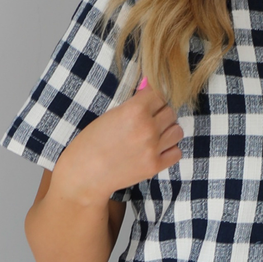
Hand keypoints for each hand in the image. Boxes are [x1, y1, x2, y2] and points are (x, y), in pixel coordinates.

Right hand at [50, 77, 182, 204]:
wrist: (85, 173)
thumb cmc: (92, 142)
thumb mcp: (111, 115)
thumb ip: (134, 103)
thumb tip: (151, 88)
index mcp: (135, 110)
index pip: (160, 94)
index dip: (154, 99)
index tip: (148, 104)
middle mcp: (147, 128)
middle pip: (170, 112)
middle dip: (161, 115)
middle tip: (148, 121)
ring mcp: (153, 148)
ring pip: (177, 131)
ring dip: (168, 131)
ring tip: (154, 136)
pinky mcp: (155, 166)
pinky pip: (176, 152)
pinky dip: (169, 150)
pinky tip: (156, 150)